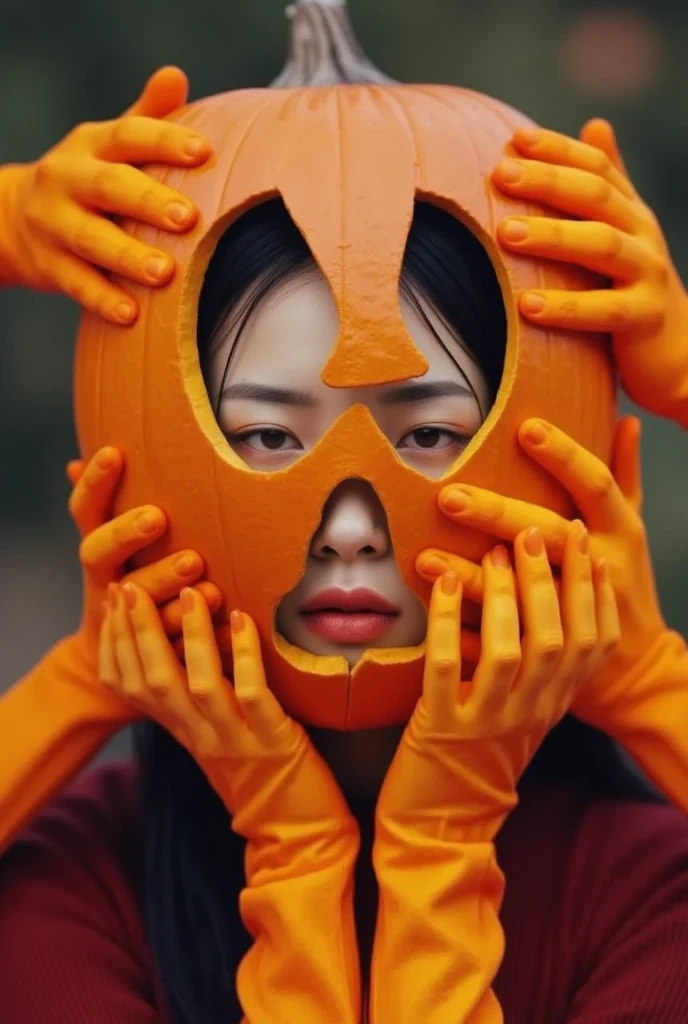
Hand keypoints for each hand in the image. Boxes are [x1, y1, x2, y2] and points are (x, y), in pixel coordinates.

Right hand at [1, 66, 210, 322]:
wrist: (13, 218)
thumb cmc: (88, 180)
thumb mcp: (110, 146)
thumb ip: (146, 117)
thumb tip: (175, 75)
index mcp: (90, 145)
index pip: (128, 135)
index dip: (164, 141)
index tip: (202, 153)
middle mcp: (67, 179)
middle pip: (108, 187)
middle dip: (147, 202)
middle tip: (187, 219)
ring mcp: (54, 224)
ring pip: (91, 239)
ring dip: (128, 256)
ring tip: (164, 273)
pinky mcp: (48, 266)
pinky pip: (76, 284)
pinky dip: (103, 299)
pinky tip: (132, 315)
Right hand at [67, 448, 221, 720]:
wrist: (114, 668)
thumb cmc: (128, 587)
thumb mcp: (114, 547)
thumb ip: (106, 508)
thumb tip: (76, 463)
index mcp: (98, 551)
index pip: (85, 510)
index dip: (95, 484)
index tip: (114, 452)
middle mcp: (104, 580)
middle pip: (98, 553)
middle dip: (125, 534)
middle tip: (156, 517)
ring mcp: (122, 618)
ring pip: (136, 601)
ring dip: (164, 585)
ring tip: (205, 577)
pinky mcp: (148, 653)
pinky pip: (174, 642)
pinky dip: (205, 632)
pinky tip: (232, 621)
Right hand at [99, 582, 354, 844]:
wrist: (295, 833)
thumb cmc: (259, 778)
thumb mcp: (214, 737)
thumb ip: (195, 701)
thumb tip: (182, 647)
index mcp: (181, 732)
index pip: (131, 687)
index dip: (118, 643)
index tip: (115, 601)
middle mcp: (199, 736)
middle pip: (154, 680)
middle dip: (139, 631)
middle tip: (133, 587)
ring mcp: (234, 739)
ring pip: (199, 685)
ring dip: (191, 636)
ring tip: (189, 594)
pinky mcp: (272, 742)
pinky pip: (252, 694)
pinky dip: (245, 656)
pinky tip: (243, 621)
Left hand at [380, 532, 617, 842]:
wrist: (442, 824)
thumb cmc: (477, 757)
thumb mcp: (522, 712)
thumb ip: (537, 668)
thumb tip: (543, 602)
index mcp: (554, 705)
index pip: (594, 645)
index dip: (593, 592)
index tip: (585, 546)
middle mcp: (531, 712)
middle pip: (558, 639)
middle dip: (552, 580)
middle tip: (537, 533)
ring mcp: (489, 722)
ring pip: (512, 651)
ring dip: (507, 596)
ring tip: (497, 552)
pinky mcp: (444, 728)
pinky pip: (448, 666)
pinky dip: (448, 620)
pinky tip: (446, 585)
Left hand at [416, 417, 663, 728]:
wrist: (636, 671)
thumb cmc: (629, 586)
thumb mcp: (630, 529)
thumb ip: (625, 476)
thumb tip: (627, 421)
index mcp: (623, 534)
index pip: (596, 485)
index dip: (565, 456)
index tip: (526, 428)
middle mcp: (606, 570)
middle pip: (551, 536)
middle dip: (500, 516)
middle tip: (450, 496)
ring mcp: (579, 612)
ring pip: (523, 599)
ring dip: (473, 579)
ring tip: (425, 557)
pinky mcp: (550, 654)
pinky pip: (503, 645)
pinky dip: (468, 633)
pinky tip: (433, 614)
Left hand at [492, 123, 687, 424]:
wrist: (677, 350)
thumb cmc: (634, 287)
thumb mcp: (623, 231)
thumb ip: (609, 184)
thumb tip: (595, 124)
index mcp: (631, 211)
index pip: (596, 168)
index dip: (558, 149)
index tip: (514, 138)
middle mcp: (643, 234)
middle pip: (596, 197)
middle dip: (548, 181)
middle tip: (501, 174)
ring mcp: (648, 274)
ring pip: (602, 246)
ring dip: (551, 237)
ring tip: (504, 233)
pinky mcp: (645, 317)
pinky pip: (604, 310)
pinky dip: (566, 308)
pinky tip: (526, 307)